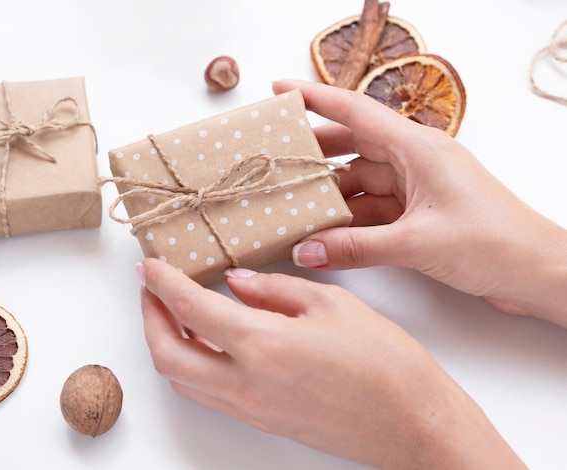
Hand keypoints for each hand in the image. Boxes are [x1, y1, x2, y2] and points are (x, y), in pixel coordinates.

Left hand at [137, 258, 523, 468]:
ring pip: (183, 379)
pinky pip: (208, 393)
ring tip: (176, 311)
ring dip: (167, 343)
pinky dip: (193, 364)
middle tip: (152, 289)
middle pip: (167, 355)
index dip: (162, 284)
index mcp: (265, 345)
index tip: (150, 266)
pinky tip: (209, 341)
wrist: (413, 424)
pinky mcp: (263, 422)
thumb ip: (274, 290)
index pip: (191, 309)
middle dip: (150, 318)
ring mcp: (252, 410)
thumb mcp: (333, 305)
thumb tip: (236, 282)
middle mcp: (248, 384)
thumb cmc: (386, 362)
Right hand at [273, 80, 566, 326]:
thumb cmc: (493, 242)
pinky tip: (327, 232)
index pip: (356, 112)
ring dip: (333, 195)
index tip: (281, 90)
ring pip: (362, 181)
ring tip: (296, 205)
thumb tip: (306, 251)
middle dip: (316, 153)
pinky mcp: (420, 214)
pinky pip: (375, 208)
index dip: (315, 99)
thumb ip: (355, 248)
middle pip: (354, 146)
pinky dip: (351, 220)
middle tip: (278, 161)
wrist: (536, 272)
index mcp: (418, 148)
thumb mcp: (415, 242)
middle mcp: (415, 161)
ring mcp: (417, 188)